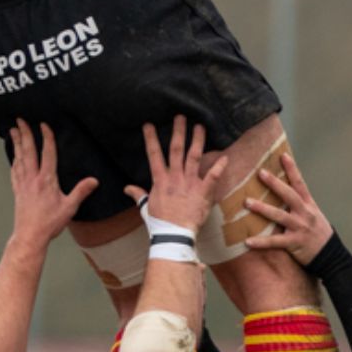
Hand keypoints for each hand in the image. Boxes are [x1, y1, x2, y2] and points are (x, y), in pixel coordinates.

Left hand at [7, 122, 97, 251]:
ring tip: (12, 131)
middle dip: (25, 134)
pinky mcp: (17, 190)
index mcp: (47, 180)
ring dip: (16, 143)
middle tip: (20, 120)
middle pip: (28, 151)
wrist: (30, 235)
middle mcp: (32, 178)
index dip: (46, 137)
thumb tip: (94, 180)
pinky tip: (13, 156)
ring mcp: (23, 183)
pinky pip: (14, 170)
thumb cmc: (50, 223)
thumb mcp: (70, 207)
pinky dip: (13, 160)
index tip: (43, 124)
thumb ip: (81, 192)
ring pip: (19, 158)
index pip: (47, 153)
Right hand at [127, 117, 226, 234]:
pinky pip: (213, 176)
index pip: (154, 155)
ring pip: (194, 156)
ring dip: (197, 140)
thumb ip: (138, 195)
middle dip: (178, 132)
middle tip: (180, 117)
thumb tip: (127, 188)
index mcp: (160, 180)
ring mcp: (190, 183)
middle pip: (176, 149)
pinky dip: (219, 166)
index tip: (149, 124)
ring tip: (200, 127)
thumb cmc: (159, 221)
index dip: (151, 138)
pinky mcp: (203, 191)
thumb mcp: (146, 207)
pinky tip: (225, 156)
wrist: (174, 234)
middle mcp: (175, 177)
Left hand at [246, 151, 333, 265]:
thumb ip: (299, 203)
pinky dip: (261, 242)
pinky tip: (248, 241)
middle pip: (289, 195)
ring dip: (262, 209)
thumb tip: (281, 190)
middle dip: (275, 184)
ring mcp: (300, 228)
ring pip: (280, 216)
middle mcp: (305, 213)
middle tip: (260, 173)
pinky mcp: (295, 243)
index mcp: (308, 205)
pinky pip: (275, 242)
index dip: (292, 169)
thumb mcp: (313, 214)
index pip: (300, 184)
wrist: (331, 255)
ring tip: (247, 202)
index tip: (283, 155)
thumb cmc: (317, 232)